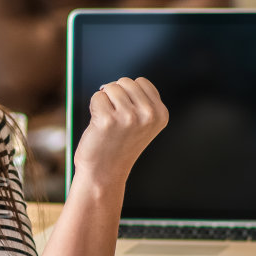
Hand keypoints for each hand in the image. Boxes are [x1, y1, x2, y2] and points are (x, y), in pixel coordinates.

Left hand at [73, 77, 167, 191]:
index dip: (128, 94)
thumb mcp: (142, 123)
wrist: (104, 173)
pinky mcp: (108, 120)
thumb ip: (141, 101)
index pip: (141, 82)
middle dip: (115, 96)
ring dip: (104, 101)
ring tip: (108, 123)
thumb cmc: (118, 145)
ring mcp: (129, 117)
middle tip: (115, 120)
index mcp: (161, 113)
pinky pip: (97, 97)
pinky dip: (94, 108)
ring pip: (111, 87)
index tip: (127, 115)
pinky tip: (99, 126)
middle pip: (125, 81)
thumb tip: (122, 81)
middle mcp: (148, 114)